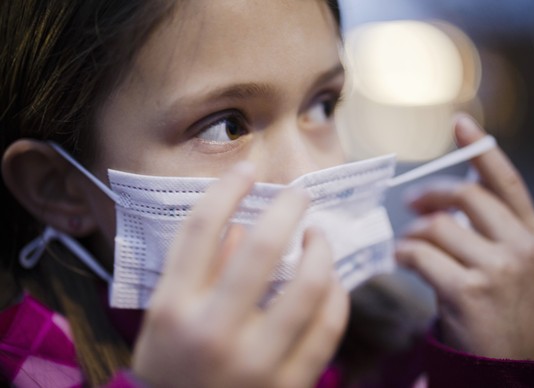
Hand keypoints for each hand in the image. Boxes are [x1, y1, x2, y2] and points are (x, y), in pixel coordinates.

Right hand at [132, 163, 348, 387]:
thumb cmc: (170, 371)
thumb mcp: (163, 320)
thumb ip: (197, 270)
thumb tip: (243, 226)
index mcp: (173, 310)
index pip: (200, 230)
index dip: (227, 190)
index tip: (248, 171)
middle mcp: (214, 333)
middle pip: (260, 248)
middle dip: (288, 209)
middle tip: (299, 195)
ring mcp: (257, 363)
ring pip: (308, 287)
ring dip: (321, 250)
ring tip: (319, 237)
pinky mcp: (290, 385)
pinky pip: (329, 328)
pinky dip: (336, 295)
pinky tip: (331, 280)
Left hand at [395, 115, 533, 359]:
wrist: (515, 363)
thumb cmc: (506, 307)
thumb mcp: (515, 262)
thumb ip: (491, 227)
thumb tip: (450, 194)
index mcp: (533, 234)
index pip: (506, 181)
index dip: (480, 149)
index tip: (459, 122)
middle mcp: (521, 247)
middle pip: (465, 196)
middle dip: (430, 195)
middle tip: (410, 204)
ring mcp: (497, 270)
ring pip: (437, 226)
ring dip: (413, 232)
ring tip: (408, 244)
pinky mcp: (468, 292)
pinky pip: (421, 254)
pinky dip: (404, 253)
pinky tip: (402, 260)